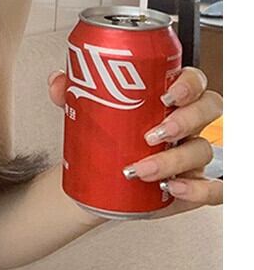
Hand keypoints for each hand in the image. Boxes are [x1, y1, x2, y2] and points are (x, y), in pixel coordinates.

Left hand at [47, 66, 222, 215]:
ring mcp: (192, 154)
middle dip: (185, 119)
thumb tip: (58, 82)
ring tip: (141, 168)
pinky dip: (199, 190)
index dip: (188, 84)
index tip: (166, 94)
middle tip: (152, 133)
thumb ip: (70, 91)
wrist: (98, 176)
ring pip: (202, 150)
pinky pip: (212, 189)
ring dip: (174, 160)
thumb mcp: (86, 109)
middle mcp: (187, 122)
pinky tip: (173, 188)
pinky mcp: (193, 185)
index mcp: (168, 96)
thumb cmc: (105, 134)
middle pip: (208, 109)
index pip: (193, 79)